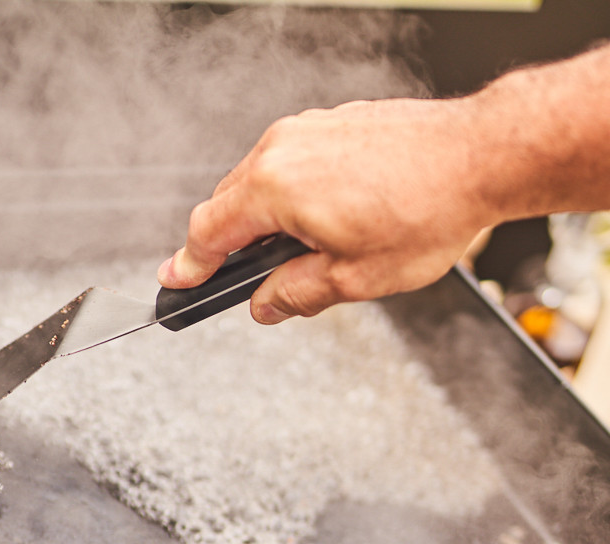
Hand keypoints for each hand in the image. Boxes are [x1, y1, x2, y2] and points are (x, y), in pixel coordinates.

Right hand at [158, 97, 491, 323]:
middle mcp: (283, 149)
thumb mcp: (352, 278)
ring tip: (294, 255)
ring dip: (260, 220)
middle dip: (226, 245)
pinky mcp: (331, 124)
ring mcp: (307, 131)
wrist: (482, 156)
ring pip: (258, 182)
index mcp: (275, 188)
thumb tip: (265, 304)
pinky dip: (288, 195)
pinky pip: (289, 163)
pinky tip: (319, 220)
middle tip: (230, 278)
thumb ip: (294, 294)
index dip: (189, 264)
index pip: (209, 232)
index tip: (177, 279)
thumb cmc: (427, 210)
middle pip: (228, 205)